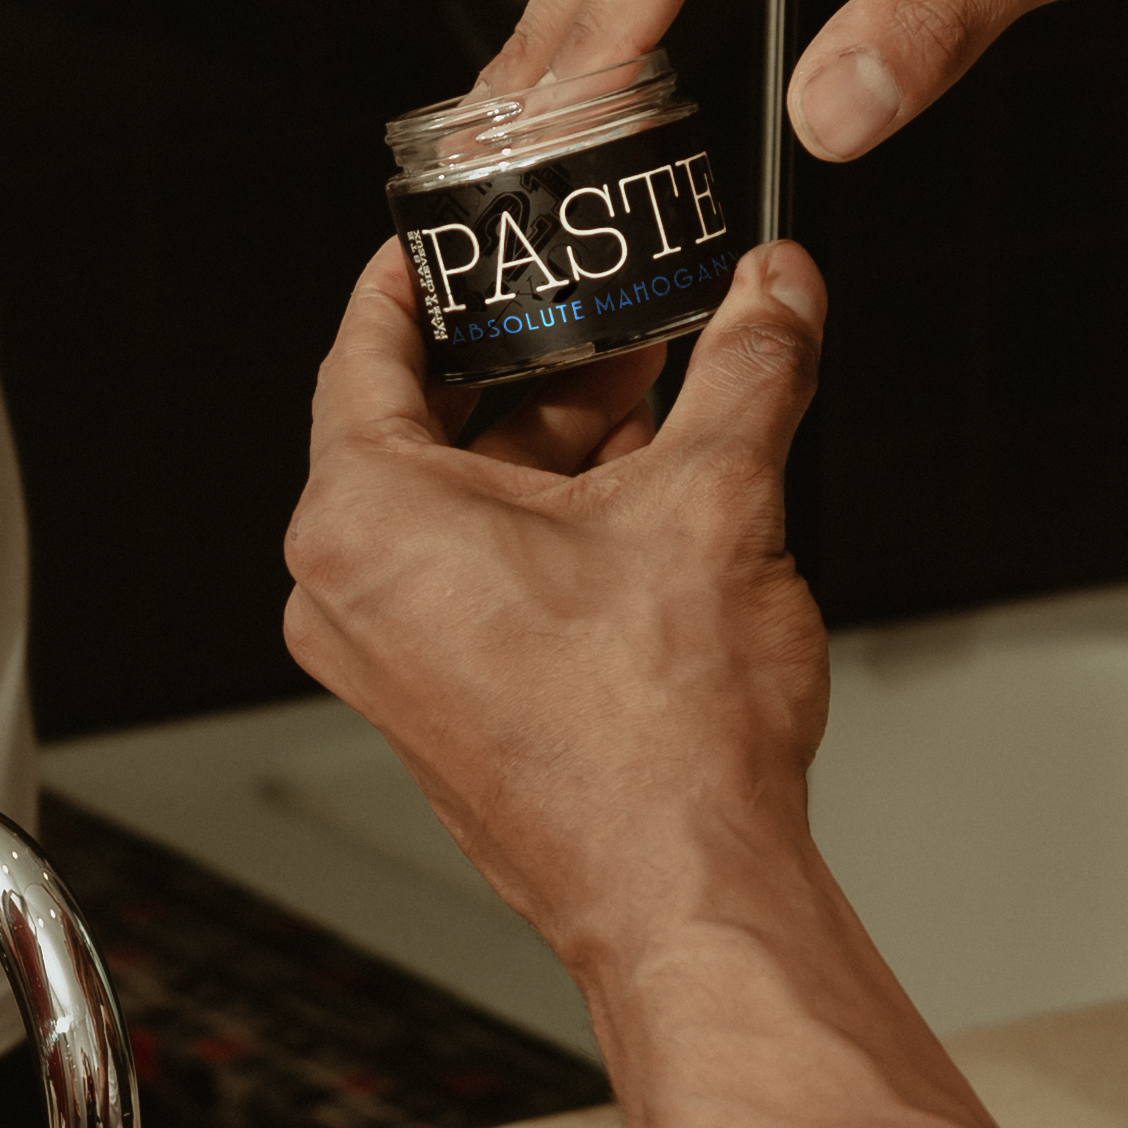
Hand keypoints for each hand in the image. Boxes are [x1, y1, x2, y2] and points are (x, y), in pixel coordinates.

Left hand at [282, 238, 830, 967]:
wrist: (684, 891)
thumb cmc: (655, 742)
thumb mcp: (716, 501)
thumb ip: (749, 370)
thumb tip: (775, 295)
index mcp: (365, 520)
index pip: (365, 349)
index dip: (417, 275)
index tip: (447, 235)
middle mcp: (352, 591)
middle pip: (427, 424)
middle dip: (531, 361)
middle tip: (606, 305)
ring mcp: (394, 656)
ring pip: (466, 502)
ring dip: (559, 444)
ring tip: (662, 391)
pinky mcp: (445, 702)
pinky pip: (480, 572)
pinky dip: (552, 520)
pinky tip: (650, 488)